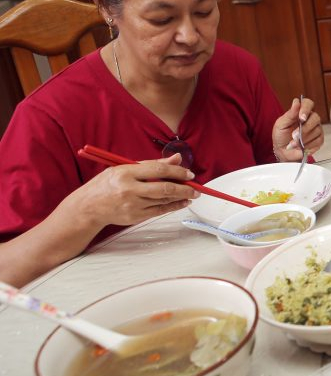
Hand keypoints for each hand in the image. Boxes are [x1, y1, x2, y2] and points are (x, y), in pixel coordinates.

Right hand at [70, 155, 198, 228]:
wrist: (88, 207)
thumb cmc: (107, 185)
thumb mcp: (124, 168)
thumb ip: (151, 164)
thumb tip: (176, 158)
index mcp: (126, 173)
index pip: (158, 170)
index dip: (177, 172)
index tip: (189, 173)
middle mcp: (129, 189)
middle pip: (164, 188)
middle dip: (184, 188)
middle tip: (196, 187)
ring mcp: (133, 205)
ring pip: (164, 201)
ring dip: (181, 197)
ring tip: (191, 194)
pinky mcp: (135, 217)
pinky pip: (159, 211)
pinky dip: (173, 207)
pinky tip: (182, 203)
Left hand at [272, 97, 322, 161]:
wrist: (282, 151)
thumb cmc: (281, 136)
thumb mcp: (281, 124)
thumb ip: (290, 114)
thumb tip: (296, 102)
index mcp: (301, 112)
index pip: (308, 103)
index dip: (306, 109)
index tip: (301, 118)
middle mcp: (311, 119)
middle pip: (316, 118)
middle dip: (305, 128)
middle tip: (294, 136)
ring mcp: (316, 129)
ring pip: (317, 130)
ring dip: (304, 139)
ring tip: (293, 144)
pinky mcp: (319, 140)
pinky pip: (318, 140)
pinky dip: (308, 145)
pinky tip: (301, 147)